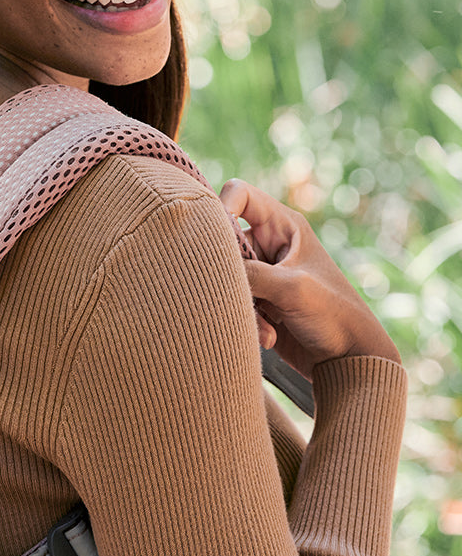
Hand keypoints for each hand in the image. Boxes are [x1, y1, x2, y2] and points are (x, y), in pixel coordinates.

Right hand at [220, 179, 400, 376]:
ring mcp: (261, 273)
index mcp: (283, 226)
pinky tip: (267, 338)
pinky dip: (246, 320)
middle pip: (223, 240)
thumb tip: (207, 267)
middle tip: (237, 293)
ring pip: (224, 276)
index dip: (220, 206)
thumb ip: (249, 272)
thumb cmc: (333, 315)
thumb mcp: (291, 288)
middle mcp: (269, 244)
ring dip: (239, 303)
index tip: (213, 237)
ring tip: (265, 329)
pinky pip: (232, 300)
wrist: (349, 361)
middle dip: (226, 271)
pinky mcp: (256, 300)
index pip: (239, 193)